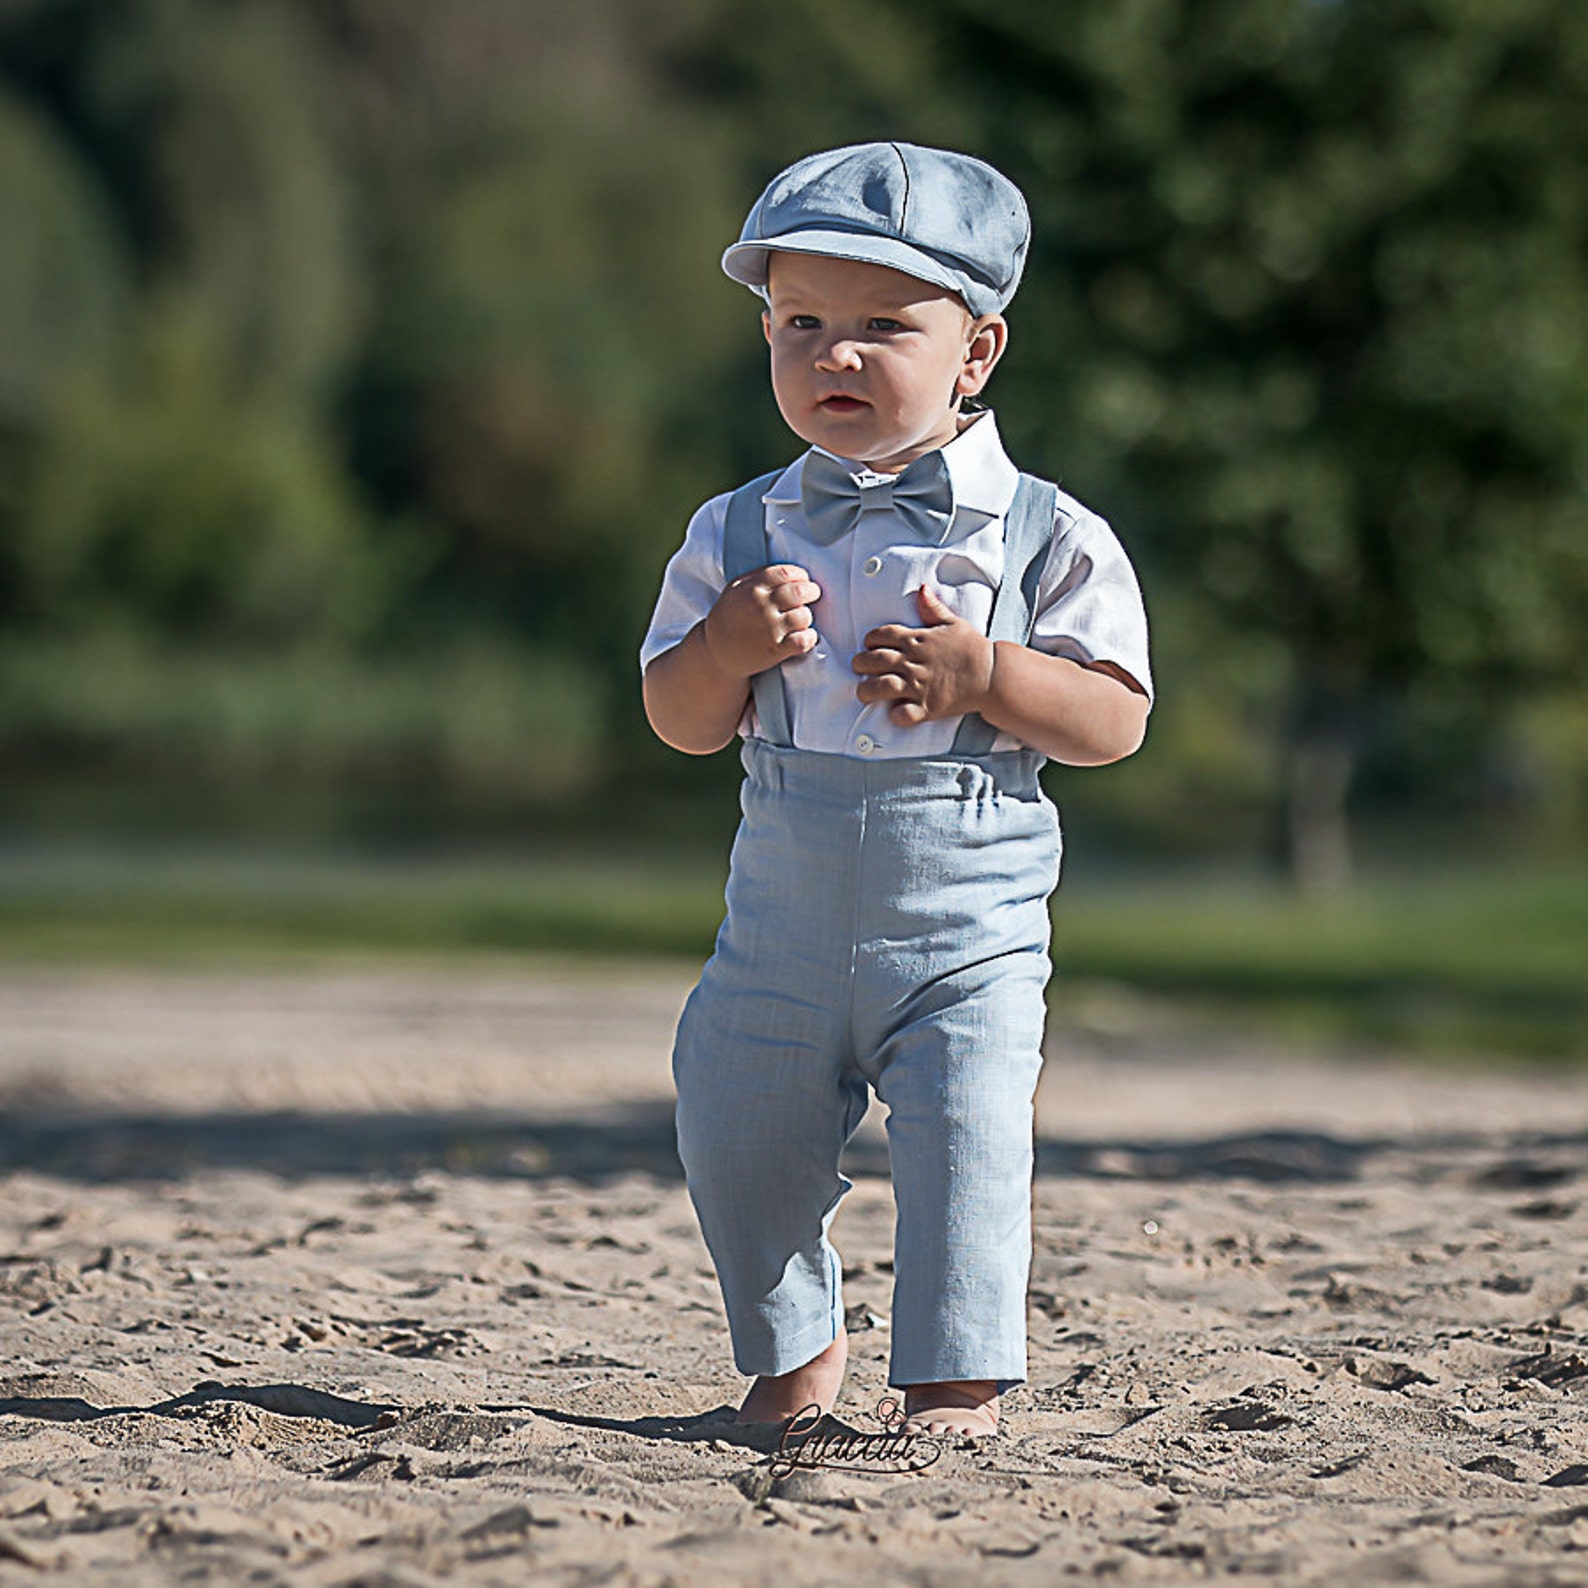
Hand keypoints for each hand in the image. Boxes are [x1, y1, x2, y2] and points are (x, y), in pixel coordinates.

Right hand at [702, 564, 821, 678]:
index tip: (803, 580)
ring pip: (805, 616)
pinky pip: (804, 640)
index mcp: (752, 589)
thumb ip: (757, 577)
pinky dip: (809, 637)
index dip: (800, 575)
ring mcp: (769, 629)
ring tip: (801, 619)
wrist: (716, 652)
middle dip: (811, 591)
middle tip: (812, 594)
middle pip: (799, 592)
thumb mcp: (734, 590)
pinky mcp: (775, 650)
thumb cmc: (728, 618)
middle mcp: (761, 607)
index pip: (785, 573)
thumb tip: (787, 573)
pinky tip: (805, 635)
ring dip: (806, 617)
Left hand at [852, 586, 993, 725]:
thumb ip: (932, 608)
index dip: (870, 640)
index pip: (880, 635)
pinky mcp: (927, 707)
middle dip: (860, 664)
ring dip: (867, 690)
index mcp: (916, 640)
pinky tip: (893, 712)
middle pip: (873, 660)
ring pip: (880, 687)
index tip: (870, 645)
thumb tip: (922, 589)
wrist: (992, 674)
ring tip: (865, 692)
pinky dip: (894, 715)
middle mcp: (913, 662)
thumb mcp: (953, 622)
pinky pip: (902, 714)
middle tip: (860, 668)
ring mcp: (919, 685)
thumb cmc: (972, 648)